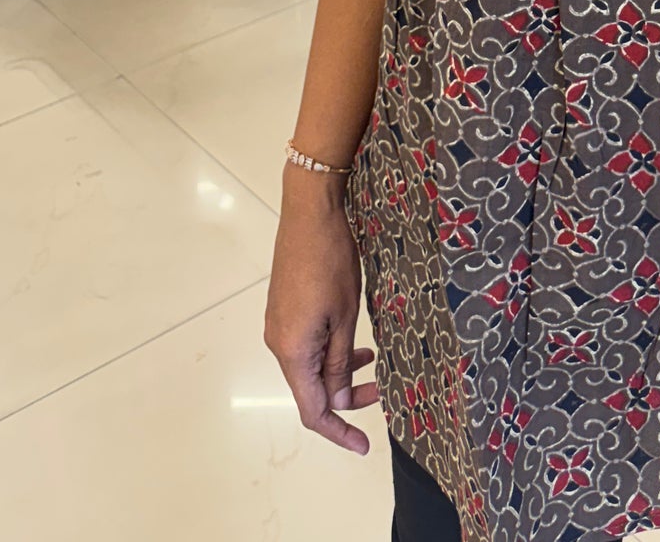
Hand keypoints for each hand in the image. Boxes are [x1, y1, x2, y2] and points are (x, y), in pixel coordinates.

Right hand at [264, 171, 378, 453]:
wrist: (310, 213)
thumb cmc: (330, 261)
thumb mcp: (344, 316)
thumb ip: (339, 361)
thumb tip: (340, 399)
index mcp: (292, 352)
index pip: (314, 410)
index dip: (339, 432)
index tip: (363, 445)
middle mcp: (279, 344)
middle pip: (311, 389)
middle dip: (346, 396)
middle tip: (381, 390)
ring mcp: (279, 326)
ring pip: (309, 366)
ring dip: (339, 371)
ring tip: (371, 361)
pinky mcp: (284, 310)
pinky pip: (306, 345)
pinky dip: (329, 351)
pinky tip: (352, 340)